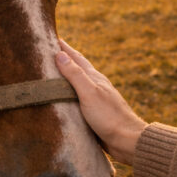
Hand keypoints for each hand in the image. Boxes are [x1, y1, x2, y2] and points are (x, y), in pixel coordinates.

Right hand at [55, 40, 146, 164]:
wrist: (127, 140)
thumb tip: (60, 54)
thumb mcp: (89, 93)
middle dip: (64, 58)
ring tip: (53, 72)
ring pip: (78, 83)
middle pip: (78, 68)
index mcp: (95, 78)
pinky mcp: (95, 112)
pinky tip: (65, 98)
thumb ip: (75, 75)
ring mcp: (96, 98)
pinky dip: (69, 93)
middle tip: (49, 50)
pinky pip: (78, 97)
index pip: (76, 58)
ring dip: (66, 76)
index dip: (64, 48)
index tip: (51, 36)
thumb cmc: (109, 116)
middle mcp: (96, 85)